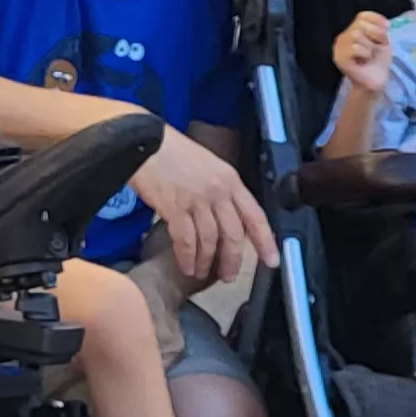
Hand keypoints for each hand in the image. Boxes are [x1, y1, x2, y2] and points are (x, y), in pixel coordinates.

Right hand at [133, 128, 277, 285]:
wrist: (144, 140)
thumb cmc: (171, 151)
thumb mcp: (207, 165)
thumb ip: (220, 189)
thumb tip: (223, 216)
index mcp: (230, 180)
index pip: (255, 215)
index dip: (266, 241)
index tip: (272, 261)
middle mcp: (218, 191)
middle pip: (233, 234)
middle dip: (232, 260)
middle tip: (227, 276)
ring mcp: (196, 200)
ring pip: (210, 240)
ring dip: (207, 261)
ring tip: (200, 272)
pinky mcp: (173, 207)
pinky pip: (186, 240)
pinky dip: (187, 256)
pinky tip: (185, 265)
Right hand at [334, 12, 395, 96]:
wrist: (376, 81)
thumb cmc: (378, 61)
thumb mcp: (382, 41)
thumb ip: (378, 29)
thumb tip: (383, 24)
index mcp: (352, 30)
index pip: (362, 16)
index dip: (376, 20)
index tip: (386, 30)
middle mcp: (343, 37)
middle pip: (360, 24)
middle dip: (376, 35)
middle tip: (379, 46)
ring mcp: (338, 48)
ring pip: (356, 35)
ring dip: (370, 47)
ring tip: (369, 56)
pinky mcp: (339, 58)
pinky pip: (354, 48)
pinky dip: (365, 54)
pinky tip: (363, 61)